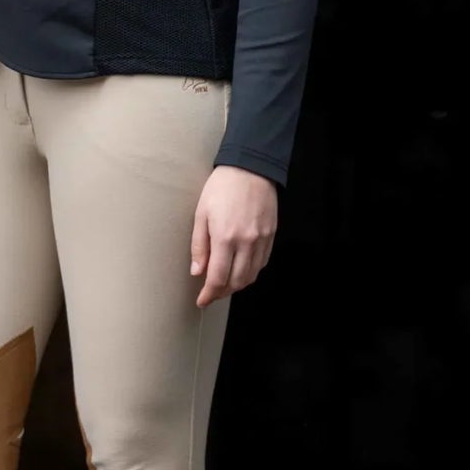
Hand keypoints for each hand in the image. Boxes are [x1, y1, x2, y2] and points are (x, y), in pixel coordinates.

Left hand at [189, 166, 277, 307]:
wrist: (250, 168)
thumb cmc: (221, 188)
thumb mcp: (201, 214)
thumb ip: (199, 246)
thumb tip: (197, 272)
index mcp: (225, 237)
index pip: (218, 278)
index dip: (209, 294)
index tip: (202, 301)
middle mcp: (246, 242)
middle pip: (237, 282)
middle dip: (223, 292)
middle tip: (211, 293)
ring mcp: (261, 240)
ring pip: (252, 275)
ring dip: (237, 285)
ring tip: (225, 284)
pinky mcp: (271, 235)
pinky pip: (262, 263)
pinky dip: (251, 272)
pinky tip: (240, 269)